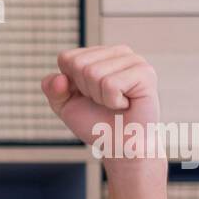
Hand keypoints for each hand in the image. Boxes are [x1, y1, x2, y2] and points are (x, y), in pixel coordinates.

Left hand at [41, 45, 160, 159]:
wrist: (120, 146)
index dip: (70, 84)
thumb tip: (59, 78)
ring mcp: (133, 60)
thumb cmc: (96, 123)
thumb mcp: (65, 105)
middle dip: (85, 90)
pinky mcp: (145, 72)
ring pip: (93, 72)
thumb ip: (53, 89)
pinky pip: (110, 84)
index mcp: (100, 54)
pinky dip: (112, 101)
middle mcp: (118, 52)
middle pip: (78, 64)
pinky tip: (125, 104)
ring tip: (115, 103)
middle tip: (103, 101)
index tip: (86, 96)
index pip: (66, 58)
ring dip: (100, 97)